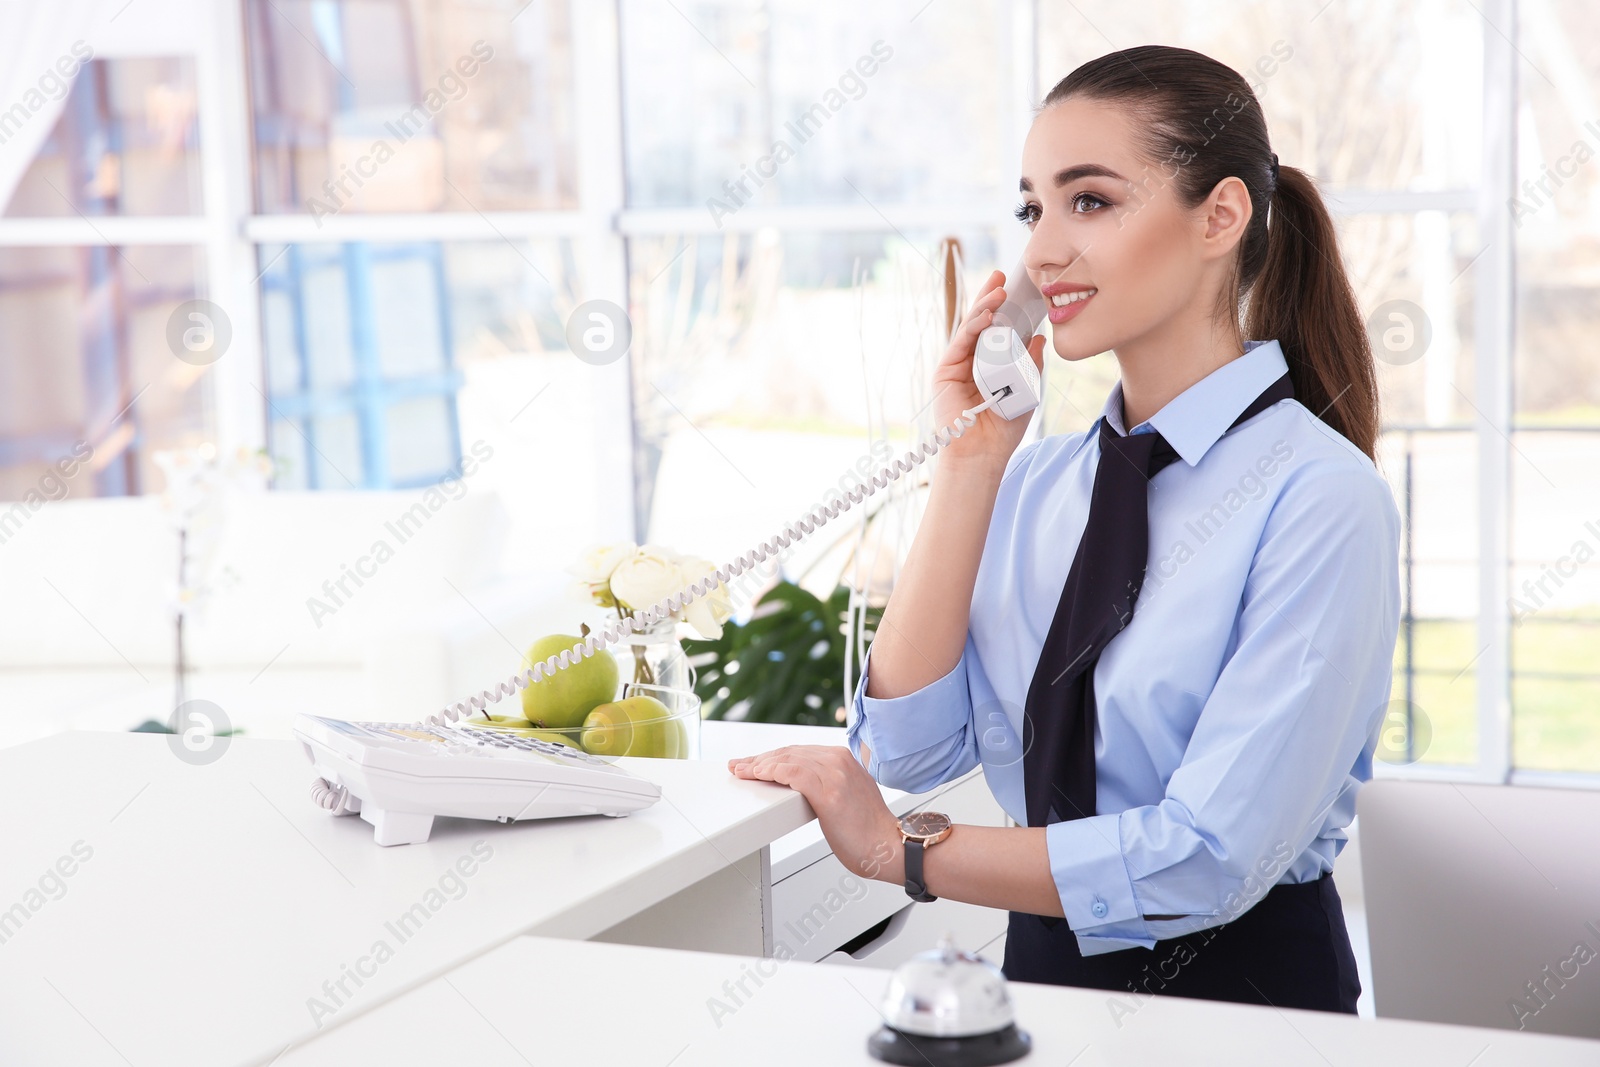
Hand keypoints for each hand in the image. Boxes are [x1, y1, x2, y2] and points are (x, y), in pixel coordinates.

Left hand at [728, 745, 903, 883]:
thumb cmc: (868, 830)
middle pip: (789, 752)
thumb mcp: (847, 795)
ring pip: (788, 759)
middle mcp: (840, 760)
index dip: (772, 756)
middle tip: (738, 765)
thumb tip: (800, 786)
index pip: (798, 751)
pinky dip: (772, 772)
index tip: (753, 763)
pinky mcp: (830, 792)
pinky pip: (793, 773)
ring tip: (741, 771)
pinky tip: (759, 775)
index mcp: (844, 758)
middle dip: (760, 759)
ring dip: (759, 765)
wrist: (889, 846)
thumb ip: (828, 783)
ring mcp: (836, 774)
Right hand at [931, 269, 1046, 471]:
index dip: (1005, 309)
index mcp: (991, 364)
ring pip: (970, 328)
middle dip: (990, 298)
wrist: (982, 452)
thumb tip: (1039, 337)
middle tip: (1001, 276)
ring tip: (998, 290)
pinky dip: (973, 327)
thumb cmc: (1003, 427)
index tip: (1017, 289)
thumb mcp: (1026, 390)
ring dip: (984, 307)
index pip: (998, 330)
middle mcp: (972, 361)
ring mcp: (957, 365)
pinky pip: (961, 343)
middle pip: (981, 323)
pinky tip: (986, 316)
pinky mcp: (945, 371)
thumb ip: (1030, 364)